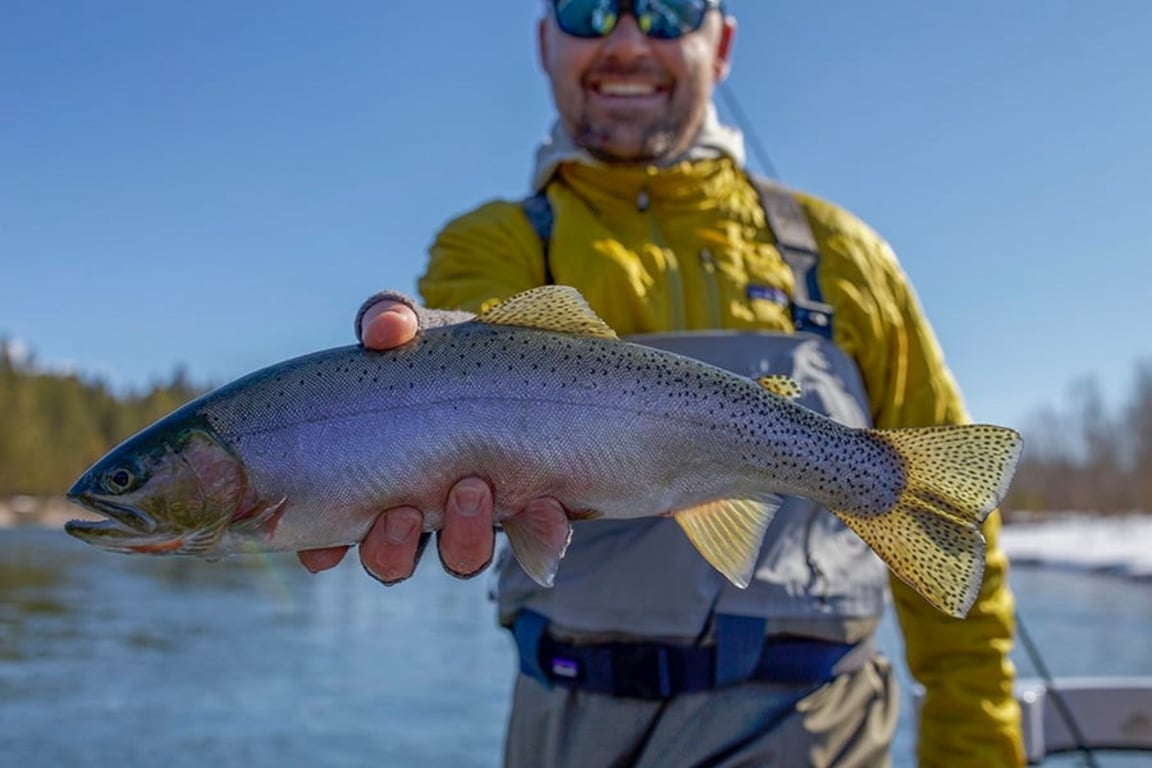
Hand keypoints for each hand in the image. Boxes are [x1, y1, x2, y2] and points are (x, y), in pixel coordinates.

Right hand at [296, 299, 567, 583]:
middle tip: (404, 511)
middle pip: (391, 561)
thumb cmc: (451, 350)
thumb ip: (388, 318)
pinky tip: (546, 506)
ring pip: (460, 559)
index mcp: (377, 474)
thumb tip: (382, 329)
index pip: (333, 531)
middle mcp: (422, 509)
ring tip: (472, 488)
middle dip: (392, 548)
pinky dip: (541, 532)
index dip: (323, 550)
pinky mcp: (533, 508)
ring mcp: (479, 515)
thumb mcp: (416, 326)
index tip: (324, 550)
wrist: (528, 355)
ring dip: (463, 538)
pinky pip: (536, 541)